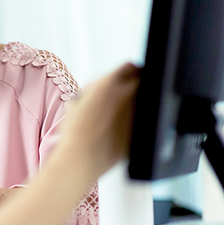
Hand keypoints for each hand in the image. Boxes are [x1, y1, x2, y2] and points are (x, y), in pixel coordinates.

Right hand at [56, 63, 139, 177]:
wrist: (81, 158)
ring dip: (139, 101)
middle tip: (127, 93)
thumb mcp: (81, 99)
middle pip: (143, 80)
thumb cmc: (76, 131)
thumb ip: (100, 85)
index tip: (127, 76)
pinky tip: (124, 129)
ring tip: (122, 114)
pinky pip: (147, 119)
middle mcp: (128, 95)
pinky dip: (140, 120)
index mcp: (110, 83)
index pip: (131, 66)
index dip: (127, 72)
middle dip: (136, 84)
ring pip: (147, 99)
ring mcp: (139, 112)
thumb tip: (112, 81)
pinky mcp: (144, 130)